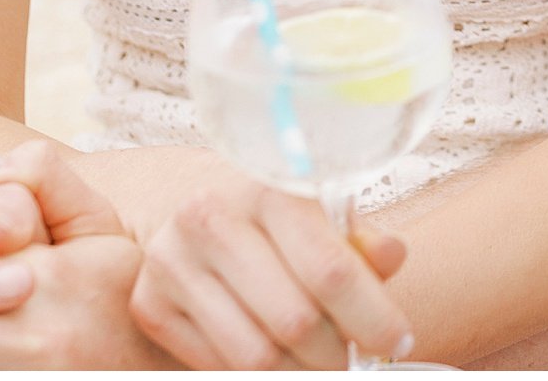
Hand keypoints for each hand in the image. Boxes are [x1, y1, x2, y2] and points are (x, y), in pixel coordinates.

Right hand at [129, 176, 413, 369]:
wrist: (202, 205)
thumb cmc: (282, 216)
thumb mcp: (327, 213)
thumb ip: (363, 241)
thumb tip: (389, 258)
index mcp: (267, 187)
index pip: (330, 271)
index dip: (372, 317)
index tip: (398, 341)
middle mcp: (210, 218)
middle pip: (295, 322)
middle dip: (338, 354)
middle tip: (354, 359)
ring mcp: (172, 262)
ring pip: (255, 356)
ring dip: (300, 373)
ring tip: (320, 362)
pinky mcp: (150, 303)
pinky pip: (216, 366)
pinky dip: (258, 375)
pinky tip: (278, 359)